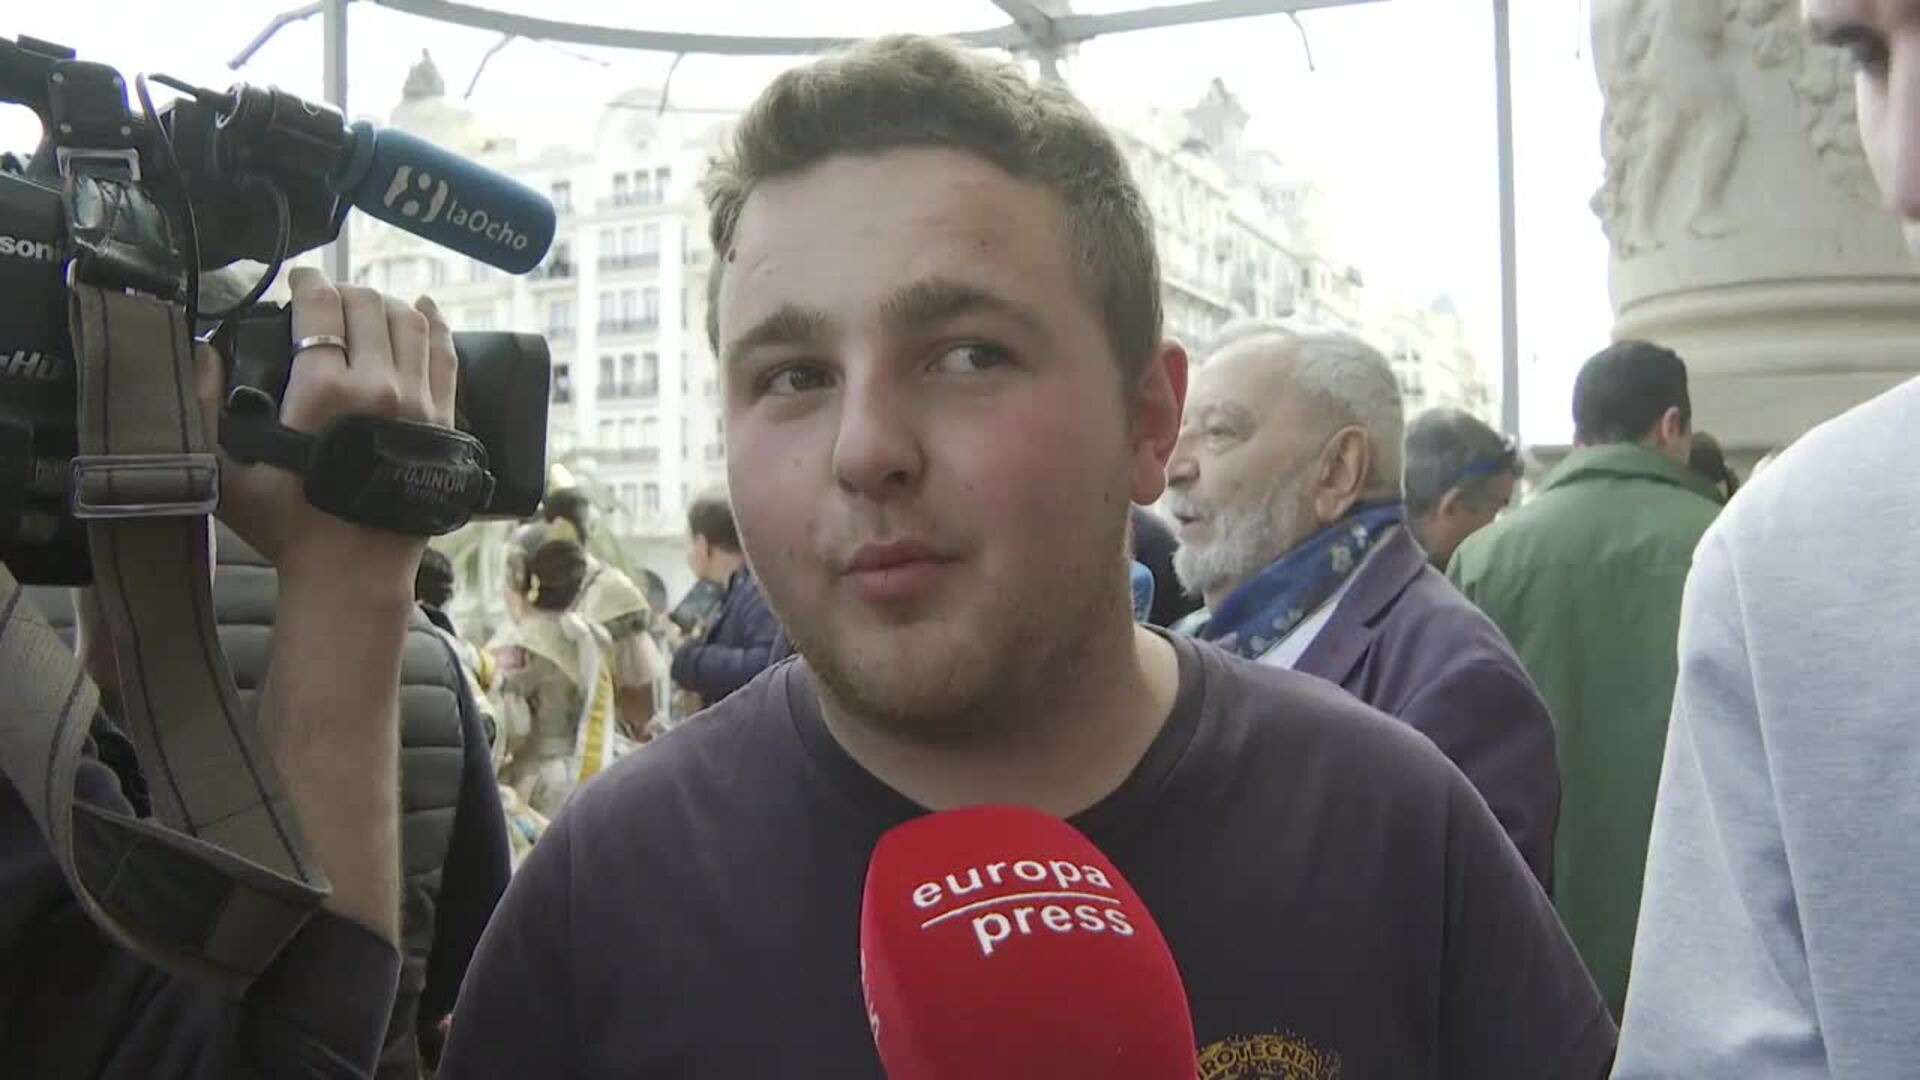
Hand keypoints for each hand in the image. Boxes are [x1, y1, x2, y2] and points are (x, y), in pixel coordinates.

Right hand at [195, 266, 456, 587]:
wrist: (353, 571)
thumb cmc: (287, 525)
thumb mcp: (226, 470)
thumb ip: (203, 404)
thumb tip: (201, 348)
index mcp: (324, 390)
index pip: (320, 307)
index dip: (307, 282)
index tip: (298, 280)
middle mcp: (379, 386)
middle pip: (367, 306)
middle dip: (343, 291)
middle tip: (326, 299)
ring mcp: (419, 402)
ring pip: (410, 322)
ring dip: (385, 302)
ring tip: (364, 305)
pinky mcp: (445, 420)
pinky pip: (446, 354)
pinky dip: (435, 324)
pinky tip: (423, 309)